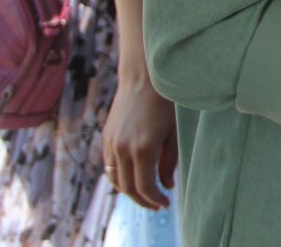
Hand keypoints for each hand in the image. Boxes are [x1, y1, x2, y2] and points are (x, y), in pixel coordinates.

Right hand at [102, 63, 178, 209]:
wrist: (143, 77)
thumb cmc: (165, 103)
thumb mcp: (174, 133)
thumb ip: (169, 162)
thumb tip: (167, 185)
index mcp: (143, 148)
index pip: (145, 187)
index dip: (155, 199)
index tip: (166, 203)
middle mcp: (122, 148)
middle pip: (128, 188)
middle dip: (143, 200)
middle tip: (157, 203)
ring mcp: (111, 143)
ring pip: (115, 180)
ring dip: (130, 191)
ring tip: (146, 192)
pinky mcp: (106, 137)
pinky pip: (109, 166)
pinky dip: (120, 177)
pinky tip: (134, 176)